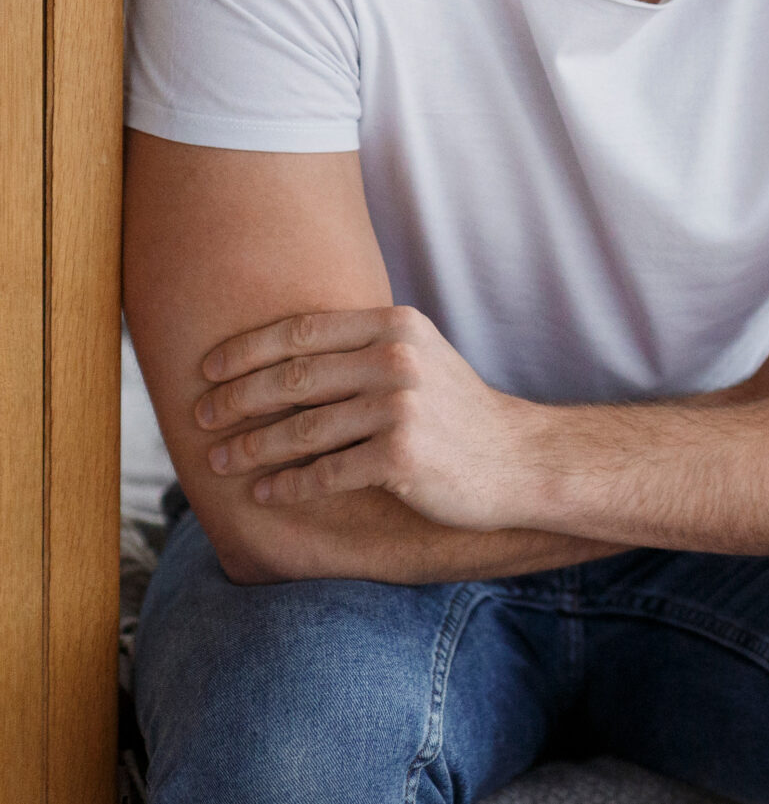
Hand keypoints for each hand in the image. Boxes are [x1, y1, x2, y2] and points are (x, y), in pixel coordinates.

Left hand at [194, 305, 538, 528]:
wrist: (519, 459)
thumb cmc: (457, 413)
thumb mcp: (418, 359)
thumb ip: (362, 349)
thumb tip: (278, 358)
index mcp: (396, 325)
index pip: (300, 331)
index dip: (244, 351)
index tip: (207, 371)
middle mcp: (397, 358)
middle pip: (291, 377)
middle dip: (235, 400)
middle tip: (199, 420)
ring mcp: (401, 405)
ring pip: (301, 428)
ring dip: (250, 448)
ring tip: (219, 462)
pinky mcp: (402, 455)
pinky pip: (324, 472)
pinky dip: (288, 485)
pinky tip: (266, 492)